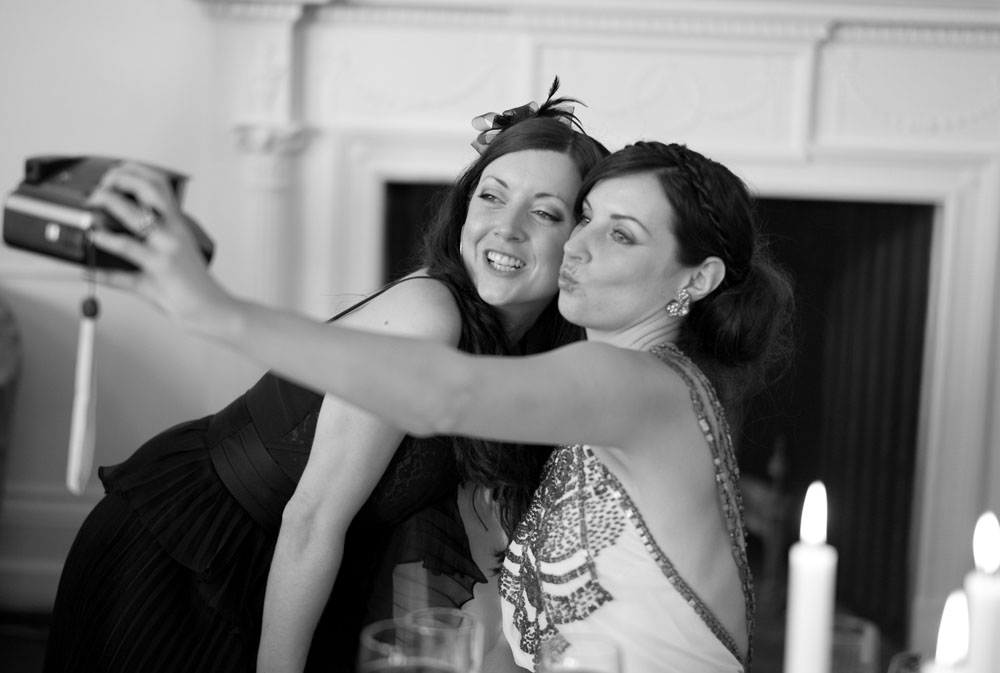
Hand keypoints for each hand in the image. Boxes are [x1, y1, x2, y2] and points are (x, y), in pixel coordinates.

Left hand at [86, 162, 233, 332]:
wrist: (210, 309)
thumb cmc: (191, 286)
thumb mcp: (164, 262)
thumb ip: (133, 254)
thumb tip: (98, 255)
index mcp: (177, 225)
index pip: (159, 184)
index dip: (134, 172)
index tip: (112, 175)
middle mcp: (174, 231)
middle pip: (149, 189)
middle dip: (120, 180)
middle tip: (100, 188)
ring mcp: (167, 247)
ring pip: (135, 216)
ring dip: (108, 204)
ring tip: (91, 206)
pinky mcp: (160, 266)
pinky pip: (127, 249)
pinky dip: (105, 242)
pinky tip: (93, 239)